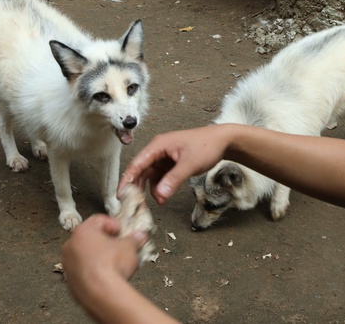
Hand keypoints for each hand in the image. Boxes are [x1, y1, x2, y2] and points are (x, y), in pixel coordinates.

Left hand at [61, 214, 147, 300]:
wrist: (102, 293)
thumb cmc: (111, 265)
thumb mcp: (129, 247)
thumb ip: (134, 239)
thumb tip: (139, 236)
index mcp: (83, 231)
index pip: (98, 220)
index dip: (113, 224)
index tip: (122, 231)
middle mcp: (70, 245)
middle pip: (90, 237)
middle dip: (106, 240)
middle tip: (119, 245)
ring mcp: (68, 264)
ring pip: (84, 254)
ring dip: (98, 255)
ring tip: (114, 262)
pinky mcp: (70, 280)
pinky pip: (83, 270)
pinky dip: (93, 270)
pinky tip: (106, 275)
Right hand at [118, 125, 232, 203]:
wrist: (223, 141)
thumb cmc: (207, 146)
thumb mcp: (190, 164)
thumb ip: (174, 179)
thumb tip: (160, 195)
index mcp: (159, 145)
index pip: (137, 163)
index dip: (127, 179)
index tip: (121, 194)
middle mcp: (159, 150)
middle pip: (141, 170)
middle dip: (137, 186)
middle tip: (134, 203)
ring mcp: (165, 157)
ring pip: (151, 175)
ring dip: (152, 189)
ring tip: (158, 201)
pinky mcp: (172, 163)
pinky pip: (161, 176)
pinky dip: (160, 187)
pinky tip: (163, 196)